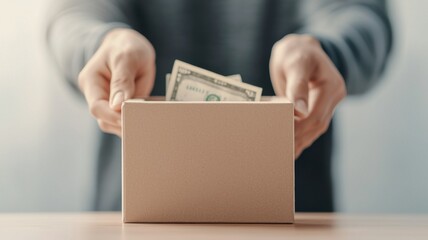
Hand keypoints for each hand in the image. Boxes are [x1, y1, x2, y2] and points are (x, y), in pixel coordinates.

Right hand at [78, 28, 155, 135]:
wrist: (131, 46)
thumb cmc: (127, 47)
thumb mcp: (126, 57)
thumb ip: (122, 80)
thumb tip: (118, 106)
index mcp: (91, 81)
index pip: (97, 107)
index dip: (112, 116)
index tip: (129, 119)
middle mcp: (97, 96)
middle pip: (105, 120)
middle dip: (123, 125)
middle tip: (144, 126)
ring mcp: (110, 104)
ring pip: (116, 125)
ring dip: (131, 127)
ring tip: (149, 126)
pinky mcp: (123, 108)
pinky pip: (128, 121)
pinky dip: (138, 123)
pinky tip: (150, 123)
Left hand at [269, 34, 345, 157]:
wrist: (300, 49)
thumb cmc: (296, 53)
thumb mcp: (295, 64)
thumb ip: (297, 86)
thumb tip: (300, 112)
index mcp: (332, 85)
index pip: (316, 114)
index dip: (300, 127)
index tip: (281, 135)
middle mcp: (334, 96)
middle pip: (317, 124)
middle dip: (299, 138)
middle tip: (279, 150)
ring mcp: (328, 103)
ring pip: (316, 128)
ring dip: (300, 141)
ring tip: (284, 155)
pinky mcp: (319, 107)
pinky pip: (312, 125)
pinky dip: (301, 136)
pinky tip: (291, 148)